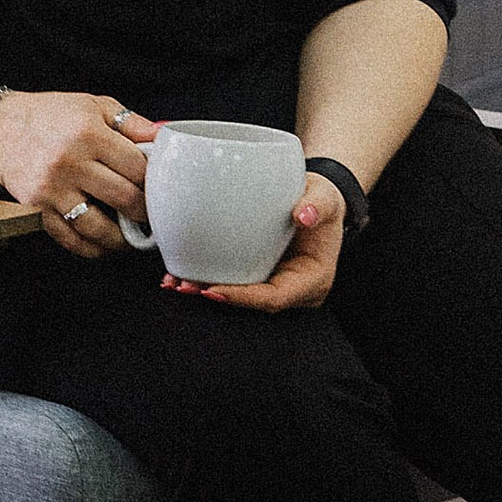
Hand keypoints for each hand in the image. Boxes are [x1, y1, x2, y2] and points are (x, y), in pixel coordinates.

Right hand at [0, 91, 156, 261]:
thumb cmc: (50, 116)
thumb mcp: (93, 106)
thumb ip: (131, 122)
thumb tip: (163, 137)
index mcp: (89, 133)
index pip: (137, 167)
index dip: (155, 182)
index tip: (160, 189)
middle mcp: (71, 162)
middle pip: (125, 199)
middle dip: (145, 212)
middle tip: (151, 214)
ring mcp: (53, 189)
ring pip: (100, 228)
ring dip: (122, 238)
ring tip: (132, 236)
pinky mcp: (37, 209)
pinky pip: (71, 239)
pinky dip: (92, 249)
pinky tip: (104, 245)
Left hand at [165, 174, 345, 311]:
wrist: (315, 202)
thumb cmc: (321, 201)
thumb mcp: (324, 198)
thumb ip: (318, 205)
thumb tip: (304, 215)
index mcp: (312, 279)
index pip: (275, 298)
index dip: (244, 298)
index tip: (215, 289)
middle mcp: (292, 289)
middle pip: (252, 302)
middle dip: (218, 297)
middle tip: (185, 286)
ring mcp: (274, 284)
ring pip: (240, 296)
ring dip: (207, 291)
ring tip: (177, 282)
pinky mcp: (259, 275)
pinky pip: (235, 282)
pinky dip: (209, 279)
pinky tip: (183, 274)